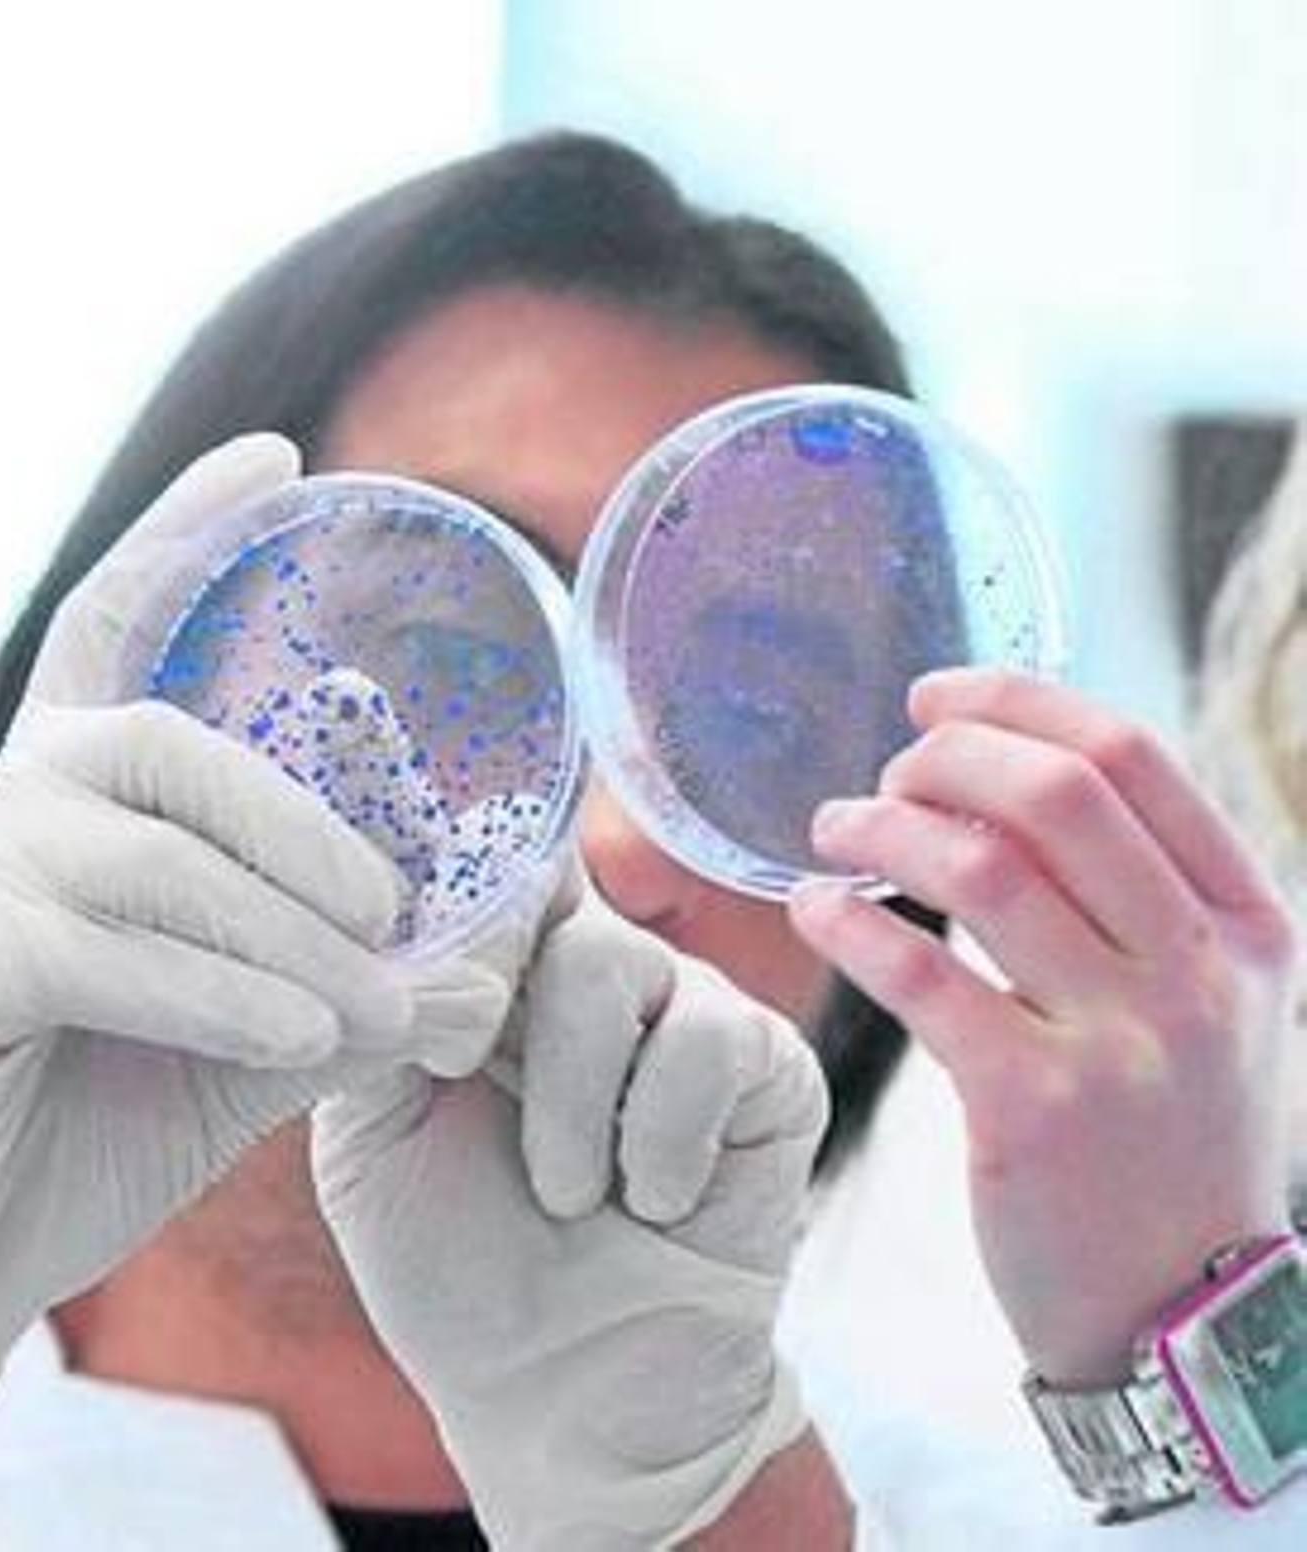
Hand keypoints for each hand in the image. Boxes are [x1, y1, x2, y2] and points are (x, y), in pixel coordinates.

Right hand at [0, 435, 510, 1539]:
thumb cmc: (80, 1140)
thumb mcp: (239, 1048)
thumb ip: (343, 990)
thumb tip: (482, 970)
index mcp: (64, 799)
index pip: (116, 625)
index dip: (186, 531)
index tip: (279, 455)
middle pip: (162, 741)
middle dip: (302, 821)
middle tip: (400, 901)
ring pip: (153, 855)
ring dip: (286, 934)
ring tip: (377, 1002)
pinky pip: (105, 947)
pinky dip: (221, 993)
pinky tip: (299, 1040)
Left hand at [313, 889, 828, 1548]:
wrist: (567, 1397)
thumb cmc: (458, 1268)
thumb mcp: (369, 1138)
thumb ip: (378, 1018)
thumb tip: (402, 924)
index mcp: (494, 974)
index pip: (477, 857)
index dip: (438, 872)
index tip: (380, 851)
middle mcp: (588, 970)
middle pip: (541, 888)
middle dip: (494, 1005)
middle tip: (471, 1092)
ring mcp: (682, 1007)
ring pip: (617, 962)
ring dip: (571, 1098)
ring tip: (568, 1194)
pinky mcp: (765, 1064)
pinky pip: (710, 1039)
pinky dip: (660, 1135)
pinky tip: (654, 1201)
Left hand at [790, 667, 1300, 1383]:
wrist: (1181, 1310)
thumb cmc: (1167, 1134)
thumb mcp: (1206, 1000)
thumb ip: (1142, 892)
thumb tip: (1012, 773)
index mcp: (1243, 924)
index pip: (1133, 757)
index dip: (1018, 702)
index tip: (935, 696)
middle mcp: (1196, 972)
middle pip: (1057, 792)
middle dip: (945, 755)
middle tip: (884, 773)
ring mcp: (1122, 1043)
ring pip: (981, 870)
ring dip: (882, 829)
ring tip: (833, 831)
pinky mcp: (1032, 1110)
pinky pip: (919, 977)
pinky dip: (848, 923)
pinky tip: (813, 907)